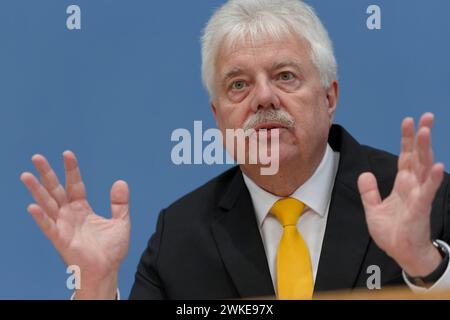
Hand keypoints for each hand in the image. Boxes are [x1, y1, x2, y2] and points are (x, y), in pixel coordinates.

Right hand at [21, 151, 130, 298]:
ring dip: (37, 191)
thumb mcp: (120, 221)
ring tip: (26, 175)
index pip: (75, 185)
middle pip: (56, 190)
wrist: (107, 270)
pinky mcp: (61, 240)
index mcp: (82, 208)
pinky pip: (49, 227)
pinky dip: (41, 217)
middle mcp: (70, 214)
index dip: (71, 170)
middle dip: (47, 174)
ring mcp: (63, 226)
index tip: (67, 154)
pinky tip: (32, 206)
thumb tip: (120, 182)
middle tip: (37, 157)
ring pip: (48, 204)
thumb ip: (120, 203)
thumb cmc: (111, 249)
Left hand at [358, 113, 444, 276]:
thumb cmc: (392, 232)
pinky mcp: (420, 208)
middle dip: (420, 137)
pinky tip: (436, 166)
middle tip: (426, 117)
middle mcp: (413, 186)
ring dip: (425, 150)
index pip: (405, 157)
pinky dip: (432, 179)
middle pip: (418, 157)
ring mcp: (418, 196)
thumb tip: (365, 174)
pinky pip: (427, 192)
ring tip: (426, 131)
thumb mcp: (374, 209)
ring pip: (423, 168)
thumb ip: (369, 191)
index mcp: (402, 184)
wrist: (401, 253)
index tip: (408, 122)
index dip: (407, 140)